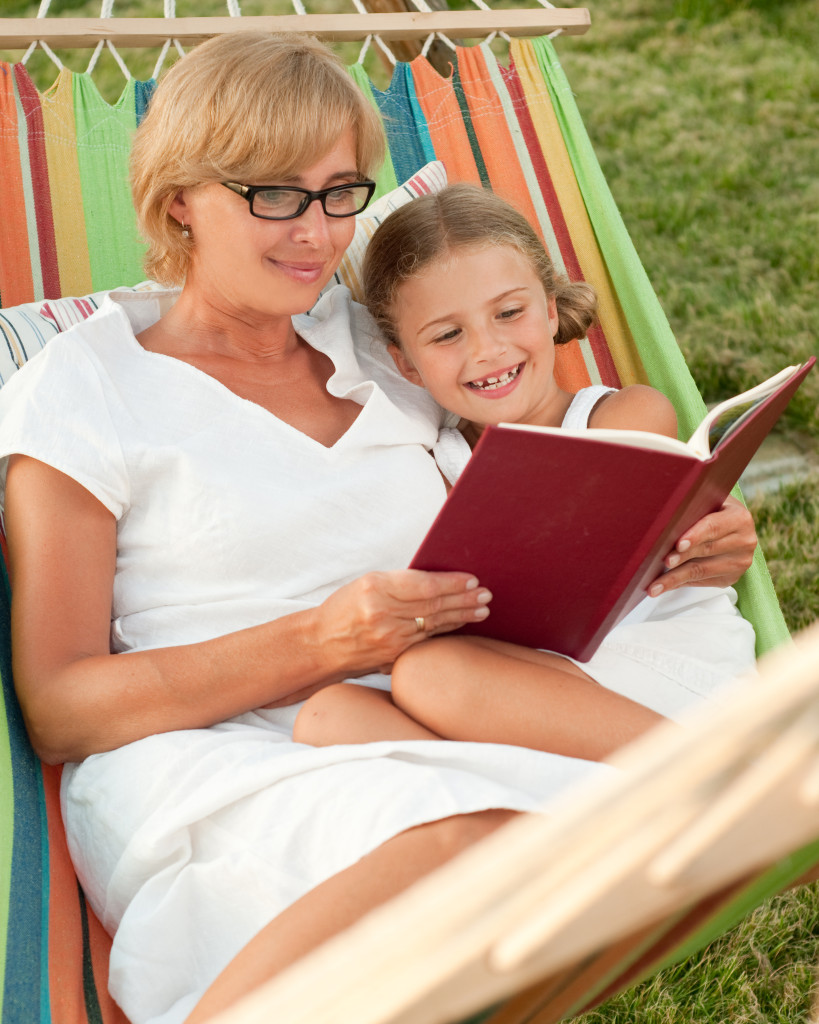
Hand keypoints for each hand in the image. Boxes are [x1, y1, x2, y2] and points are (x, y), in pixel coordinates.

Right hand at [312, 569, 491, 678]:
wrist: (320, 644)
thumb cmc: (343, 608)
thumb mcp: (366, 584)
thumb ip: (399, 582)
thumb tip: (438, 580)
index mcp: (375, 588)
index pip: (424, 584)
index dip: (452, 582)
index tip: (471, 579)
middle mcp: (383, 613)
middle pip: (434, 605)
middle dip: (464, 599)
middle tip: (486, 594)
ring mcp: (389, 637)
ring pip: (434, 623)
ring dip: (462, 615)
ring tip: (482, 608)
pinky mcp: (393, 655)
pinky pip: (426, 638)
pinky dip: (446, 629)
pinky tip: (460, 623)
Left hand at [649, 496, 756, 595]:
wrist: (730, 526)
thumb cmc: (711, 510)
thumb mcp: (706, 502)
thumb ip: (691, 509)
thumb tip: (661, 520)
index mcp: (739, 518)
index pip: (714, 527)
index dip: (695, 536)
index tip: (678, 545)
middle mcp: (744, 542)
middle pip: (706, 551)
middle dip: (681, 558)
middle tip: (662, 564)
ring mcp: (739, 562)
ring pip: (702, 571)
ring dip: (675, 579)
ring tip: (655, 586)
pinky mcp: (731, 577)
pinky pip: (702, 582)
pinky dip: (680, 583)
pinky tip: (664, 585)